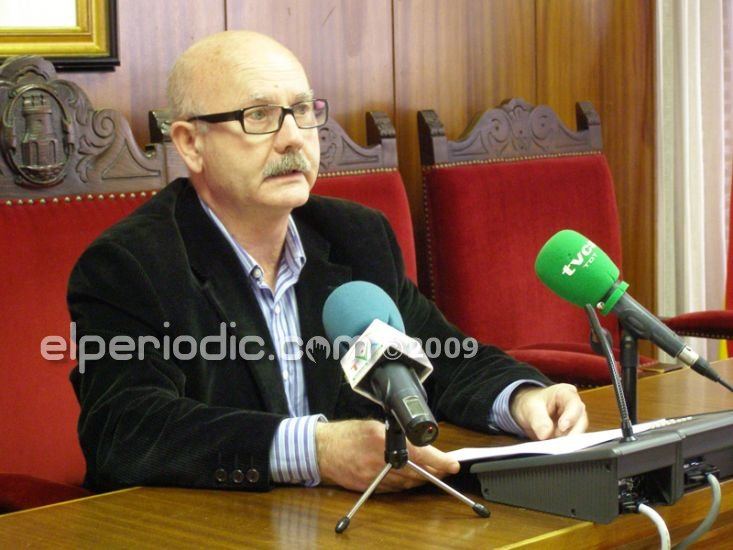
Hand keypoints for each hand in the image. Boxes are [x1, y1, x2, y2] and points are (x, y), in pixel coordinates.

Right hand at [315, 419, 459, 491]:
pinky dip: (406, 484)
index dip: (439, 460)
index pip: (419, 454)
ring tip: (432, 472)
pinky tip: (411, 478)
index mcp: (381, 441)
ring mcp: (375, 478)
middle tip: (447, 468)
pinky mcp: (370, 488)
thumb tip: (419, 444)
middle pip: (417, 472)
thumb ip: (396, 435)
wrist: (322, 450)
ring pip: (408, 483)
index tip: (452, 463)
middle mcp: (380, 462)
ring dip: (422, 479)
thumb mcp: (374, 426)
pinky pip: (395, 489)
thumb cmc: (347, 435)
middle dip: (435, 471)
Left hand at [510, 383, 587, 439]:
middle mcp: (573, 406)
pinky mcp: (571, 432)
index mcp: (565, 393)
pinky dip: (565, 445)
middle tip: (560, 443)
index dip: (571, 416)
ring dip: (568, 440)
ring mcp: (574, 419)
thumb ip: (538, 419)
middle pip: (580, 420)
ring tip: (555, 446)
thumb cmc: (531, 403)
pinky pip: (572, 440)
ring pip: (578, 432)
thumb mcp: (530, 407)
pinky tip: (556, 448)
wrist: (528, 411)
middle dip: (571, 432)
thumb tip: (545, 433)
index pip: (574, 403)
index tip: (562, 427)